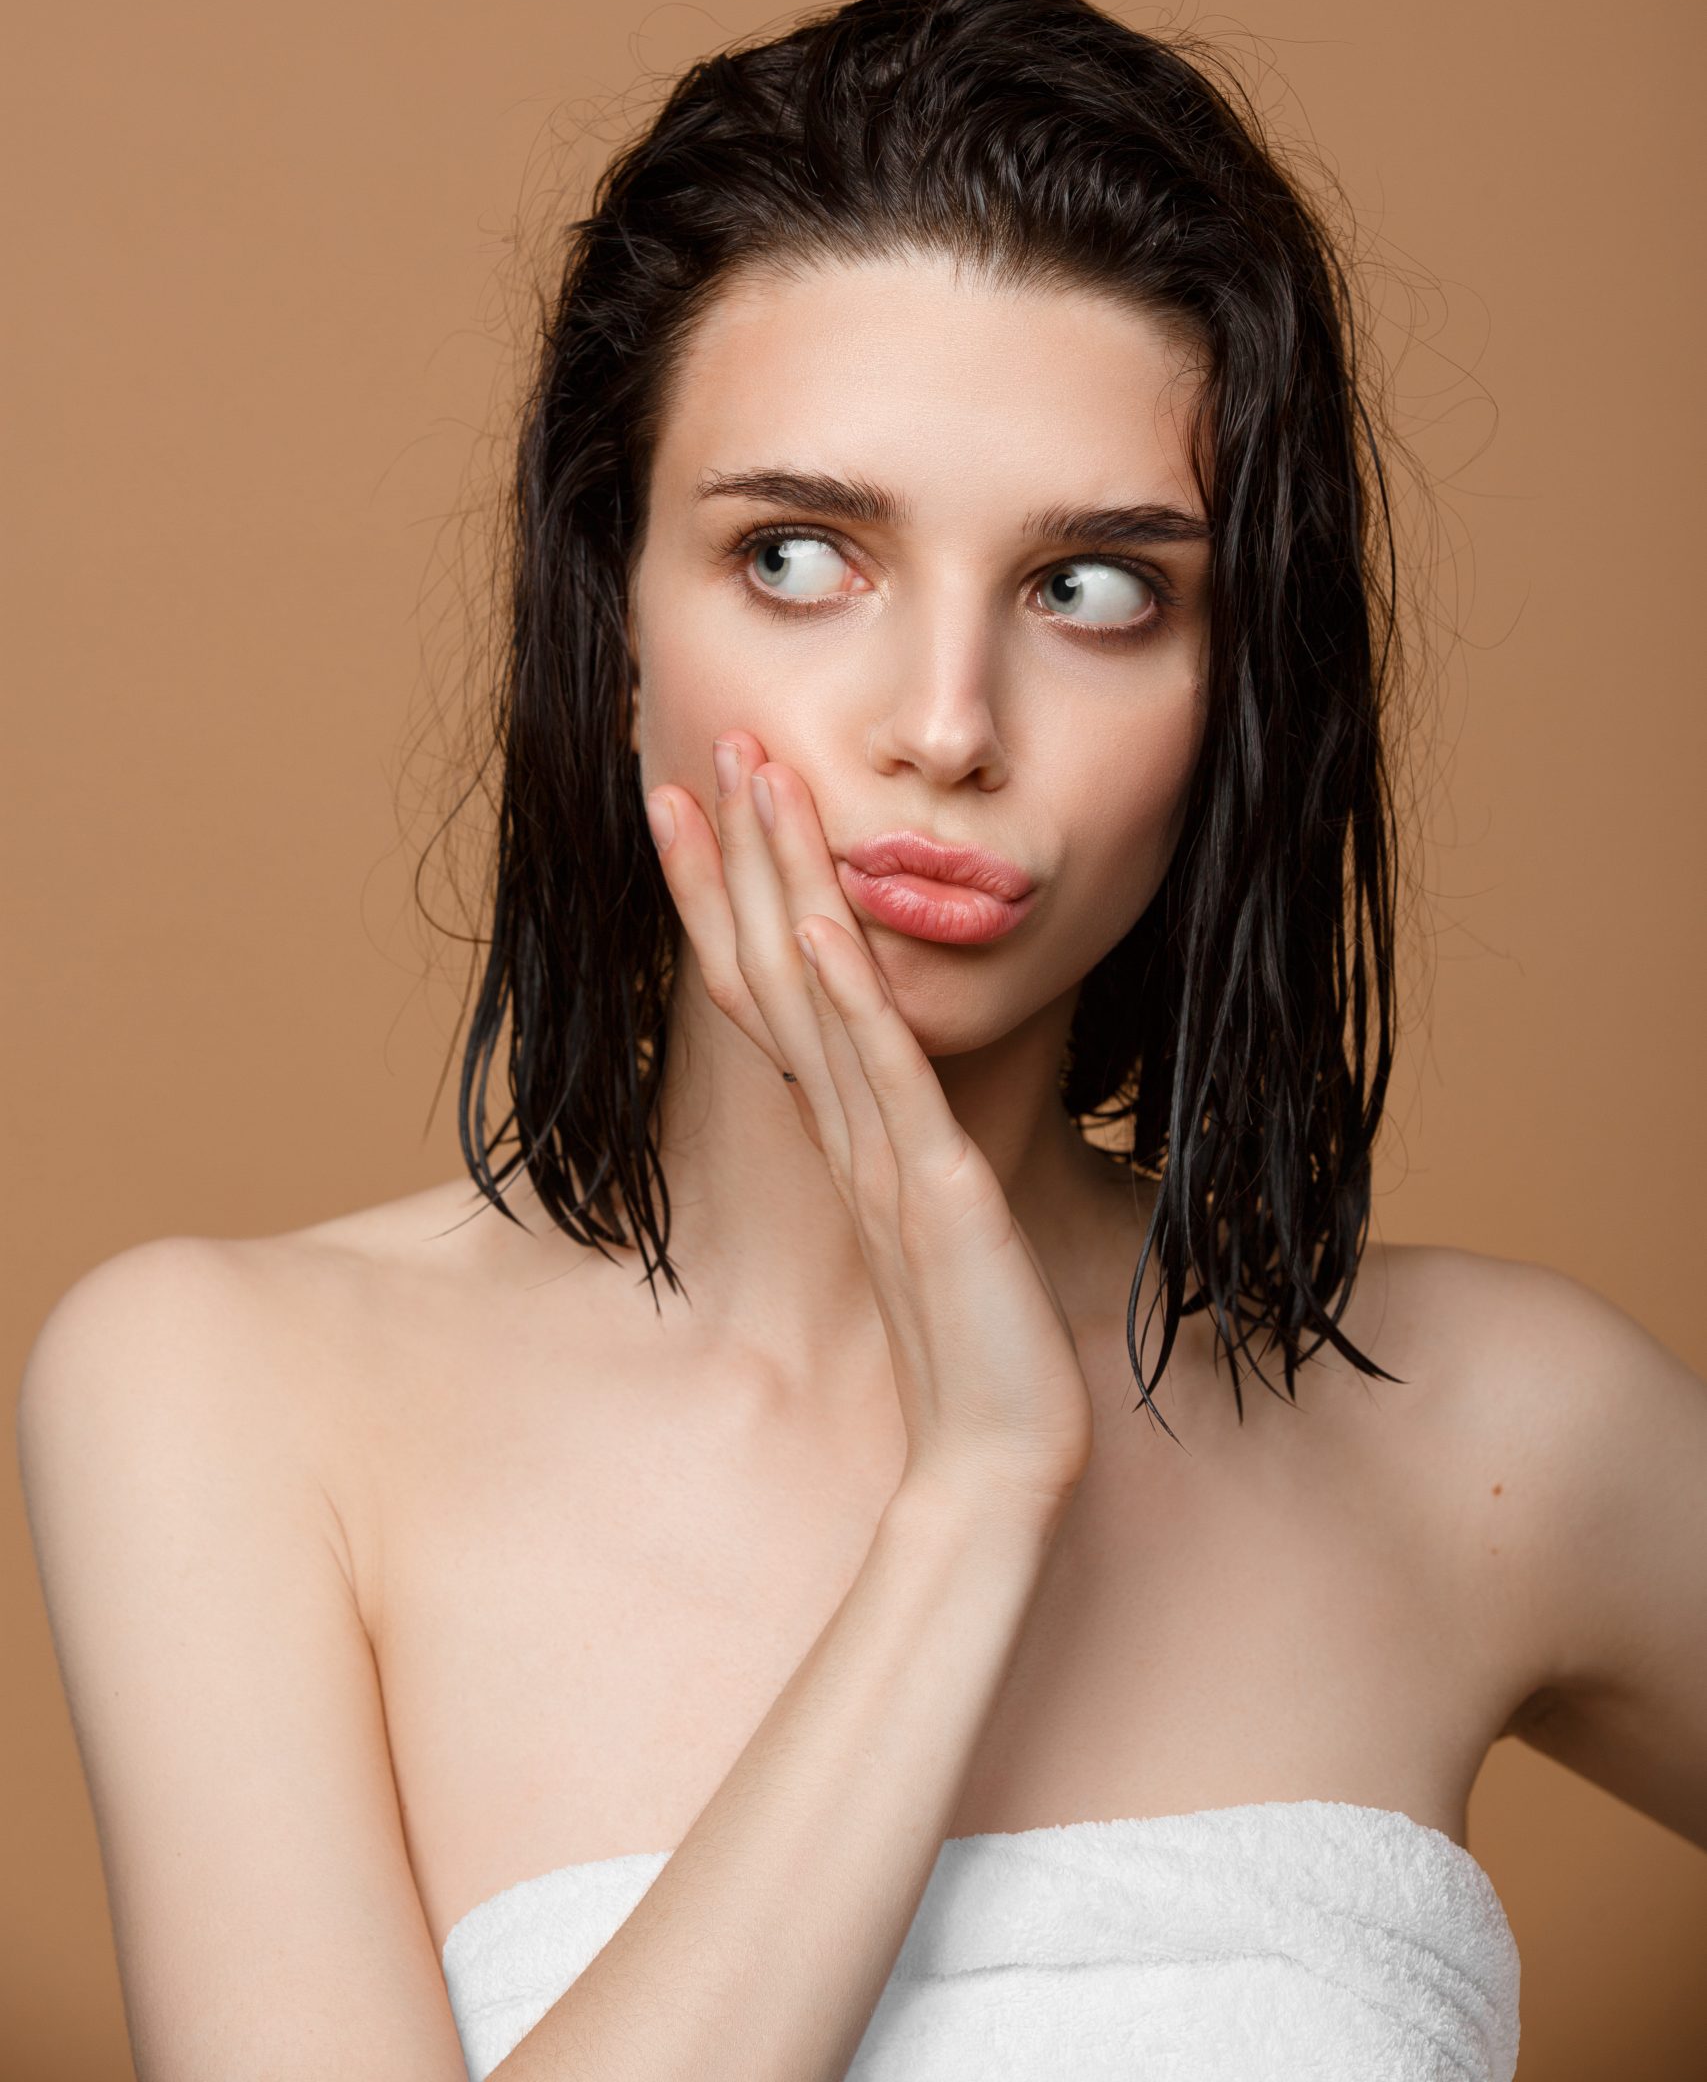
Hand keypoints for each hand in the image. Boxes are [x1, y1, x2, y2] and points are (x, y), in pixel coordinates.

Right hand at [644, 731, 1094, 1520]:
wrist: (997, 1457)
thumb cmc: (970, 1341)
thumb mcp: (923, 1212)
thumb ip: (892, 1140)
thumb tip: (877, 1077)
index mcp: (838, 1128)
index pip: (759, 986)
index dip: (718, 895)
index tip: (691, 803)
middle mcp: (841, 1129)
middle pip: (765, 968)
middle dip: (738, 856)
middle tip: (710, 749)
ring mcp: (878, 1154)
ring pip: (811, 997)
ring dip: (779, 885)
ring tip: (757, 787)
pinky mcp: (931, 1189)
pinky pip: (880, 1076)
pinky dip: (847, 996)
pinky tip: (820, 921)